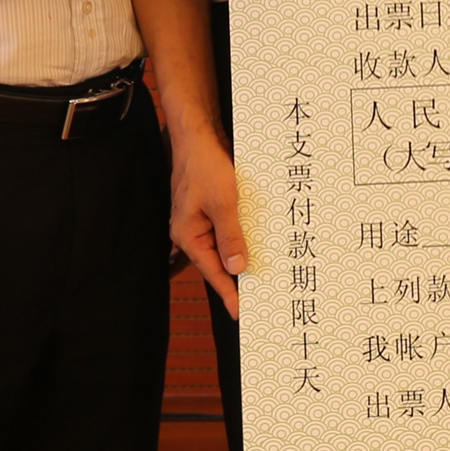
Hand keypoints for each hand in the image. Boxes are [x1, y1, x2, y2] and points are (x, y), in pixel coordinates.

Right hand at [169, 122, 247, 313]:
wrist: (198, 137)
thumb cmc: (205, 166)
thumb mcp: (223, 202)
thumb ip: (230, 236)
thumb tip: (237, 268)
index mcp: (187, 235)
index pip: (212, 272)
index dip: (228, 292)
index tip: (241, 313)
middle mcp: (191, 232)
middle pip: (217, 262)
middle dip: (237, 279)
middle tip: (259, 298)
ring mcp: (200, 221)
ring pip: (223, 246)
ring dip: (241, 257)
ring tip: (262, 276)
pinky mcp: (210, 209)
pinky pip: (226, 230)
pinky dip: (240, 238)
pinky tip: (257, 243)